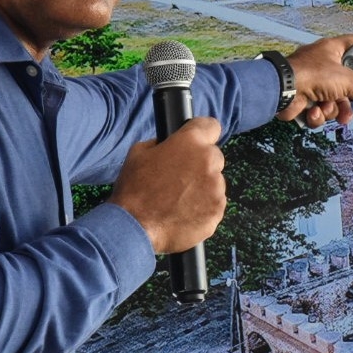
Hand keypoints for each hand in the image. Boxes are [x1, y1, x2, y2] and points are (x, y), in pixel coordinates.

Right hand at [107, 117, 225, 253]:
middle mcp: (209, 161)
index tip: (198, 140)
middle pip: (214, 156)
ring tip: (178, 200)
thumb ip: (162, 143)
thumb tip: (170, 144)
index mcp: (191, 142)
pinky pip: (214, 204)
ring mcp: (216, 188)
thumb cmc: (134, 190)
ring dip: (202, 188)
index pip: (210, 125)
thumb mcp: (139, 153)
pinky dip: (203, 208)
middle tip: (179, 178)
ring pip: (215, 182)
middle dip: (200, 164)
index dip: (203, 133)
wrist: (135, 227)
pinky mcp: (217, 210)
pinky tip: (183, 213)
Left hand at [277, 35, 352, 127]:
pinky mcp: (304, 101)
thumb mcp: (348, 81)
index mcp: (331, 50)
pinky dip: (318, 114)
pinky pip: (320, 112)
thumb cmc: (310, 74)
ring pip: (334, 102)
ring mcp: (312, 84)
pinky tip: (313, 110)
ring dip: (332, 109)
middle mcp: (322, 65)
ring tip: (326, 106)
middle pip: (346, 83)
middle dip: (350, 100)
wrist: (282, 90)